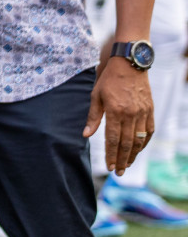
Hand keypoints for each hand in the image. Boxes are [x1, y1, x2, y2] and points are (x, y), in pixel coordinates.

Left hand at [85, 55, 154, 172]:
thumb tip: (85, 135)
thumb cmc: (109, 79)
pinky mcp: (150, 110)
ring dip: (133, 155)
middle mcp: (131, 115)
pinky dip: (144, 143)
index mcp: (116, 111)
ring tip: (127, 165)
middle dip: (122, 160)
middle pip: (127, 144)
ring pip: (139, 140)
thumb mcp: (96, 95)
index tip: (109, 167)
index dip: (111, 155)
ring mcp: (143, 113)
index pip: (113, 139)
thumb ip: (93, 117)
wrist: (130, 64)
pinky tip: (138, 150)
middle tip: (118, 172)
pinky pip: (149, 131)